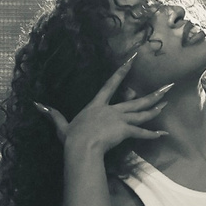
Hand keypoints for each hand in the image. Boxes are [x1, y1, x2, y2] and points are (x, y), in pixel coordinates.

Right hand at [36, 51, 171, 163]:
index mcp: (97, 105)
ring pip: (142, 114)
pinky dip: (153, 134)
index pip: (111, 84)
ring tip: (167, 103)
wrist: (81, 146)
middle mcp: (111, 110)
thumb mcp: (61, 125)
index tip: (132, 59)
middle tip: (168, 86)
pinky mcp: (125, 131)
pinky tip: (163, 134)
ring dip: (156, 109)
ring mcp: (120, 120)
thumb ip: (53, 114)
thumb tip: (37, 105)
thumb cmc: (71, 137)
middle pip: (136, 100)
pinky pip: (142, 133)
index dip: (122, 71)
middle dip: (153, 93)